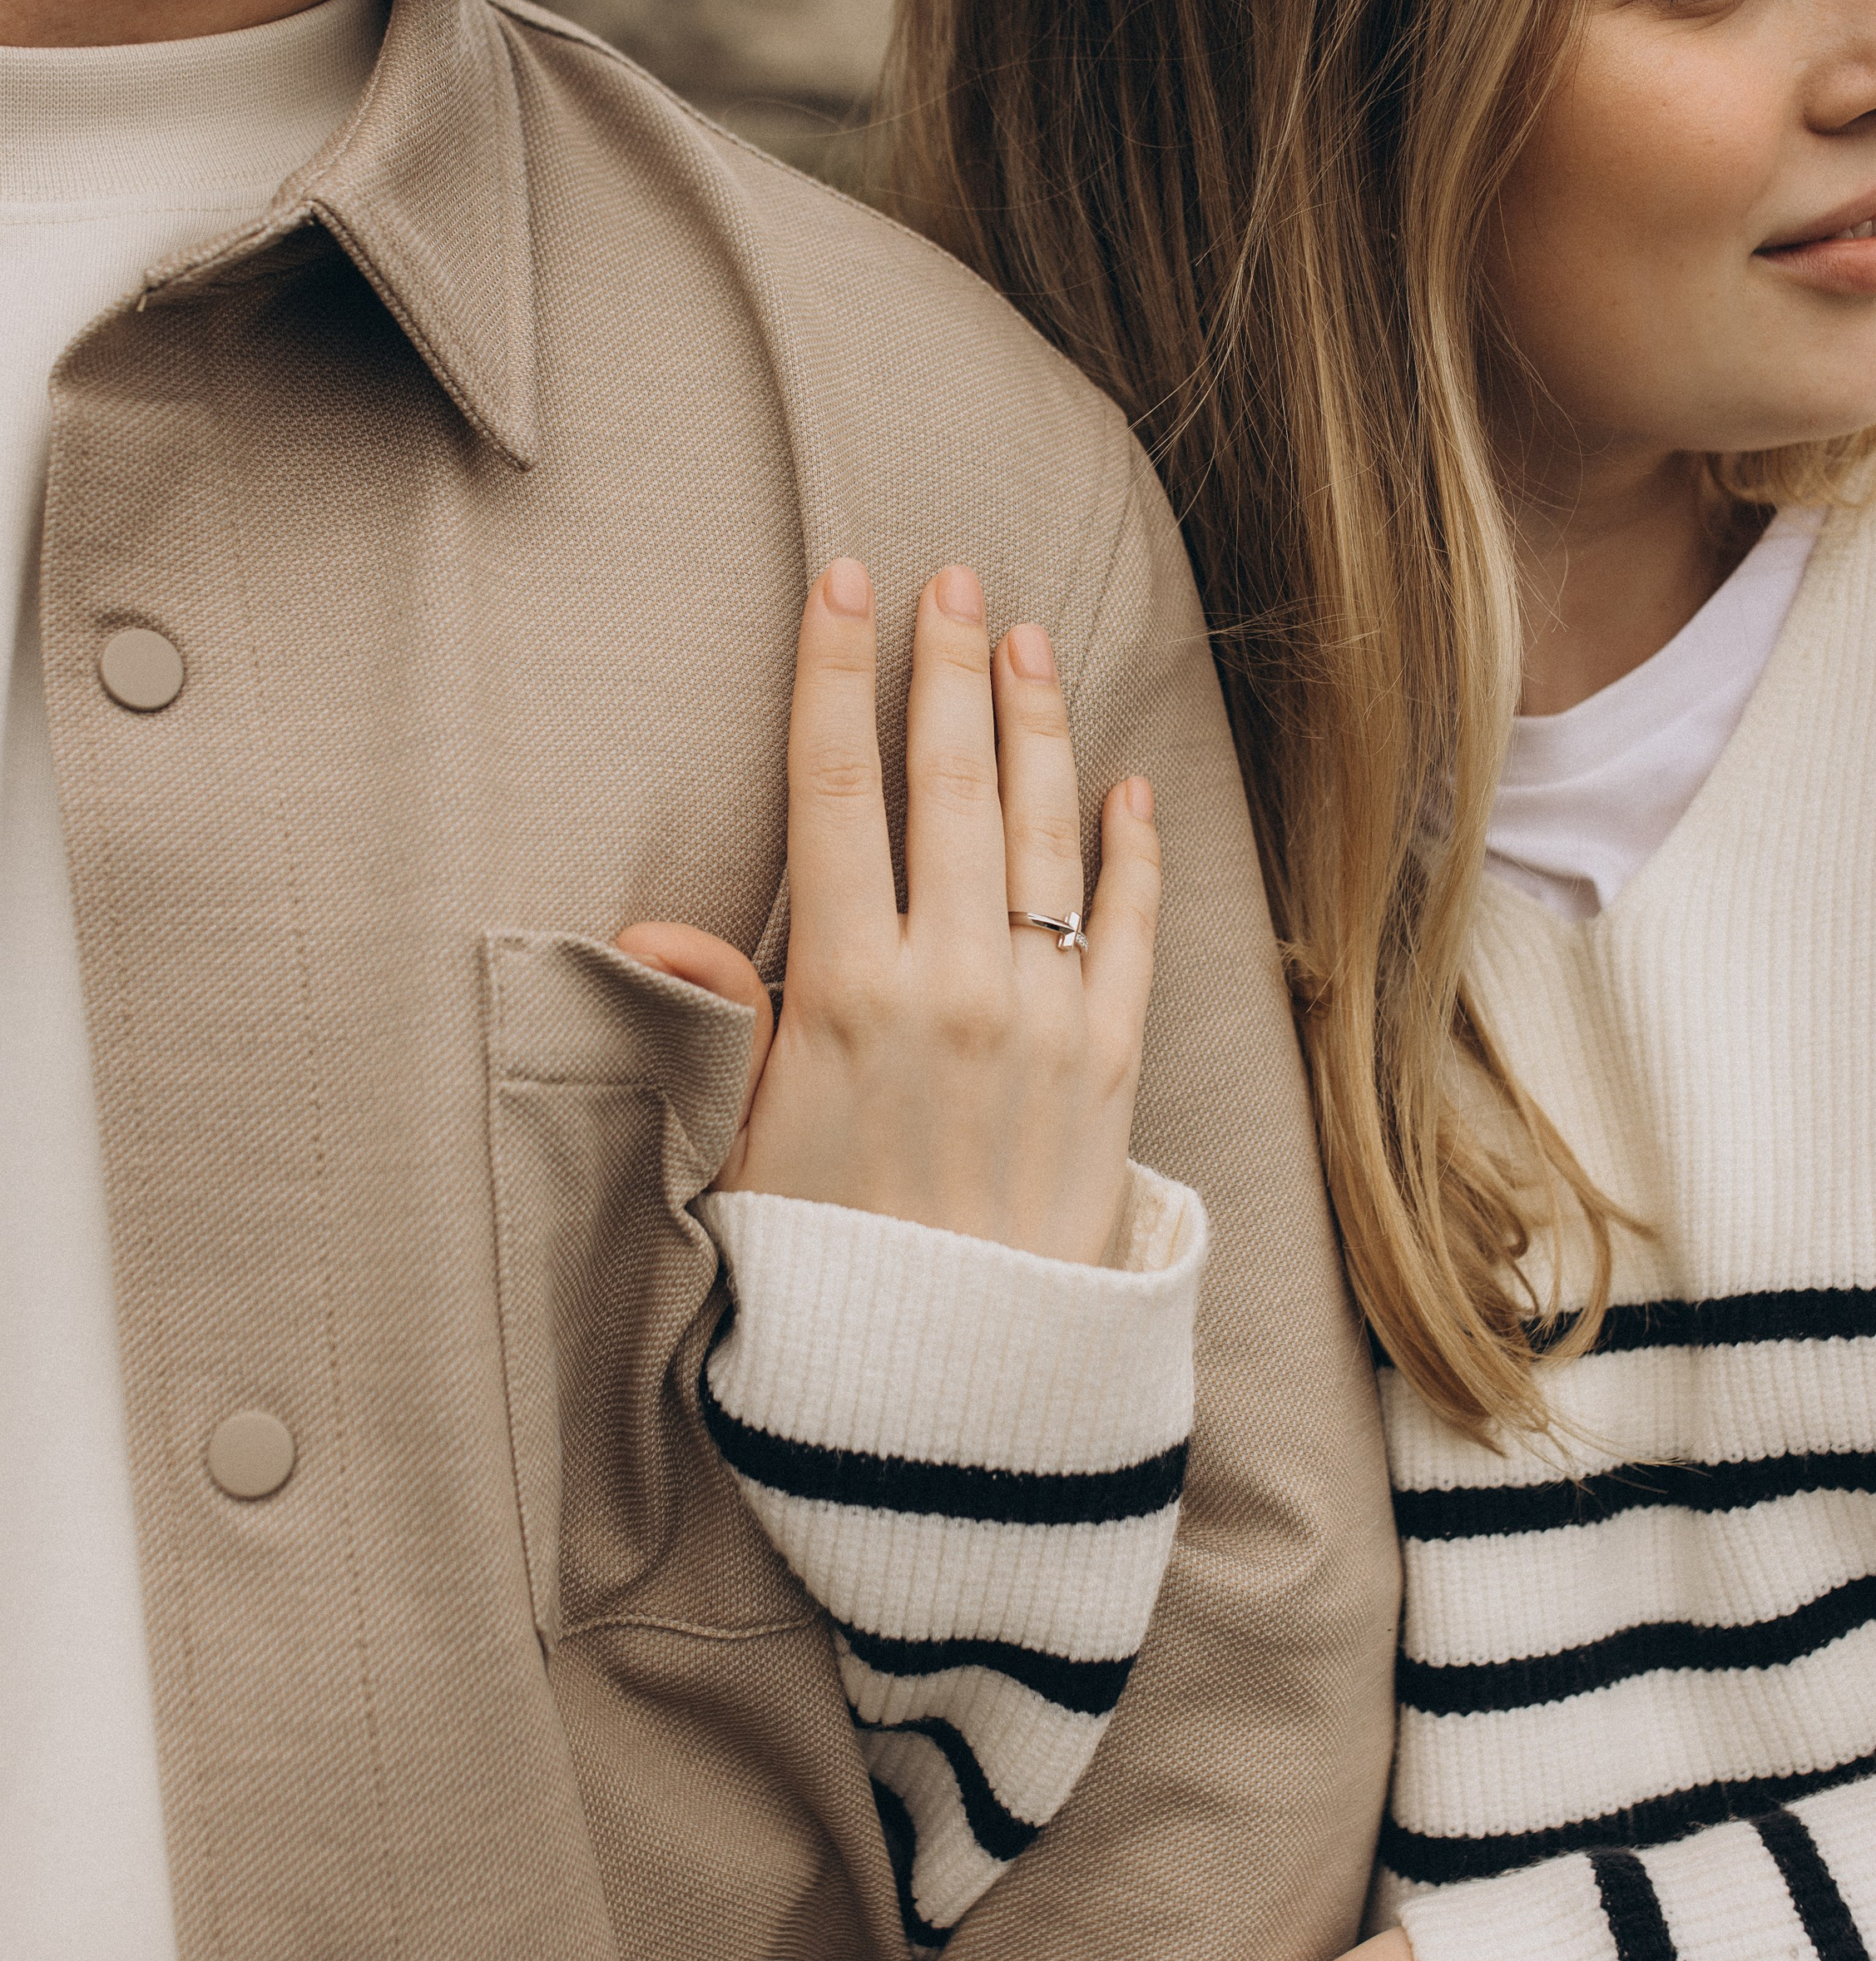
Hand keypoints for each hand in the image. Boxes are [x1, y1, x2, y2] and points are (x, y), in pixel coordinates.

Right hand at [616, 556, 1159, 1263]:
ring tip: (1028, 639)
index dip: (834, 676)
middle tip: (953, 576)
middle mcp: (953, 985)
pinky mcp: (1117, 1064)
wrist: (959, 1384)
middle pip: (948, 785)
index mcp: (843, 992)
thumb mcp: (742, 1139)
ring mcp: (1046, 1017)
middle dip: (948, 667)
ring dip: (1036, 726)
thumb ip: (721, 1016)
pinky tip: (1129, 783)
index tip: (841, 583)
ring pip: (1043, 834)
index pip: (837, 792)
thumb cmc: (829, 1262)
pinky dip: (1135, 850)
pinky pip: (1137, 930)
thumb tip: (654, 928)